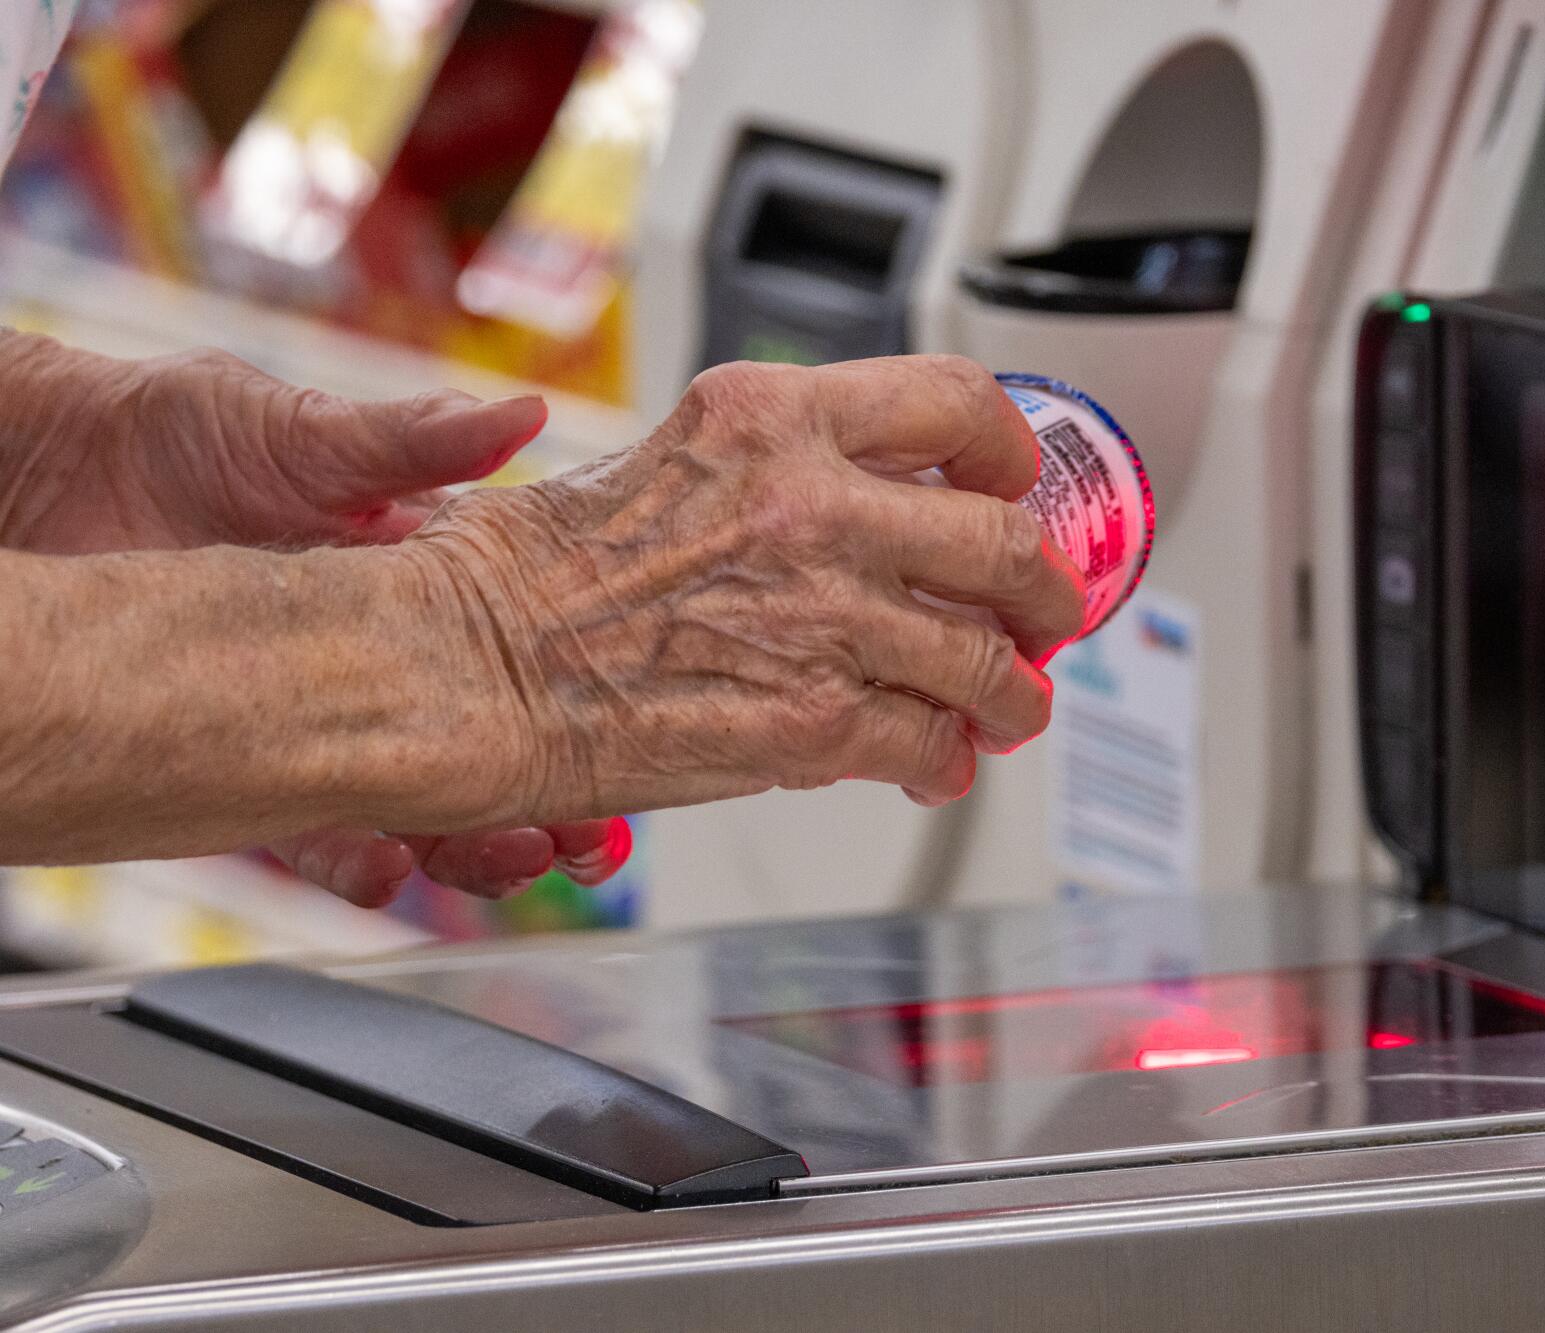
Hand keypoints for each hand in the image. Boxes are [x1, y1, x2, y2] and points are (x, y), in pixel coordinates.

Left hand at [0, 332, 631, 904]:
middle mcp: (380, 656)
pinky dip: (356, 857)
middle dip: (548, 795)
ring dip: (473, 839)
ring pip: (418, 798)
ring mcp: (315, 712)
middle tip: (588, 833)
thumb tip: (523, 414)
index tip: (631, 732)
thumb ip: (412, 440)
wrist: (40, 473)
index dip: (581, 696)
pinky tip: (388, 867)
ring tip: (512, 854)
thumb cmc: (169, 432)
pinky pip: (313, 827)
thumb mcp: (301, 428)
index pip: (527, 647)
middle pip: (487, 742)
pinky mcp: (241, 756)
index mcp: (420, 575)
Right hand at [399, 355, 1086, 825]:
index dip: (1011, 452)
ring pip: (986, 658)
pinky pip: (929, 741)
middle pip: (1004, 540)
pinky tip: (933, 763)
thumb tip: (868, 526)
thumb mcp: (669, 466)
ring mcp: (824, 614)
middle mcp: (814, 503)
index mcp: (775, 419)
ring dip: (1011, 695)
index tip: (1014, 482)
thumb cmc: (526, 578)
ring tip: (1010, 709)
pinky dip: (944, 759)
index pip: (955, 402)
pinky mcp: (813, 721)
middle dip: (1045, 592)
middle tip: (1047, 614)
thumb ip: (782, 480)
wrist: (456, 669)